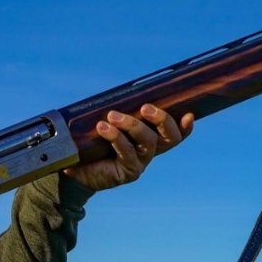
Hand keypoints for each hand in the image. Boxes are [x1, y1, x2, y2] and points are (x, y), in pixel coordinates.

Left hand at [62, 103, 193, 192]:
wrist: (72, 166)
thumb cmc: (91, 140)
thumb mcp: (105, 121)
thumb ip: (117, 109)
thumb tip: (119, 89)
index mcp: (149, 137)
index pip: (174, 132)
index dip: (185, 126)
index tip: (189, 114)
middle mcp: (149, 150)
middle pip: (170, 137)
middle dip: (163, 119)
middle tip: (146, 107)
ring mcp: (140, 162)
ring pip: (148, 141)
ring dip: (132, 124)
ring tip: (112, 115)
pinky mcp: (128, 172)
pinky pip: (127, 152)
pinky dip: (116, 137)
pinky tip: (102, 128)